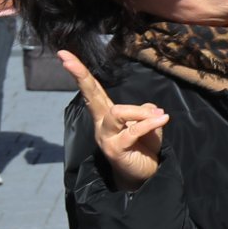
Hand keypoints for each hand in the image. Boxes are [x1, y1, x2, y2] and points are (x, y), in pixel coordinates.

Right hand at [59, 50, 166, 191]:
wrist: (144, 174)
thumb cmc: (144, 146)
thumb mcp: (148, 124)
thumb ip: (145, 112)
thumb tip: (150, 108)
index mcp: (107, 114)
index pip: (93, 89)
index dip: (80, 72)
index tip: (64, 54)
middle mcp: (101, 124)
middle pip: (91, 95)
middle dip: (79, 75)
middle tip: (65, 59)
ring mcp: (105, 137)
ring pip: (117, 112)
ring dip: (142, 113)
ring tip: (160, 117)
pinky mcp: (115, 150)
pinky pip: (132, 131)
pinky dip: (150, 123)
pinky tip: (163, 120)